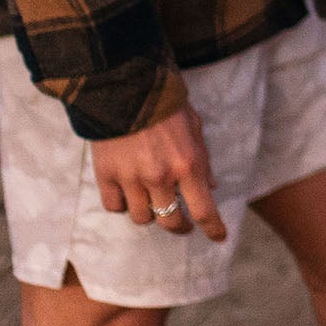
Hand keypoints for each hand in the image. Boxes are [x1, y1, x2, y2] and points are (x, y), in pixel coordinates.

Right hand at [91, 104, 225, 240]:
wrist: (127, 88)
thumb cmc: (167, 106)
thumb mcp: (195, 127)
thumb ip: (203, 160)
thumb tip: (211, 187)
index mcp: (188, 164)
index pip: (204, 209)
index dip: (213, 228)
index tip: (219, 238)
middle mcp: (160, 177)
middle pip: (170, 222)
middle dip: (180, 227)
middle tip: (182, 224)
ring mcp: (131, 178)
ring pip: (141, 219)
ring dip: (150, 215)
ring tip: (153, 202)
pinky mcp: (106, 175)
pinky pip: (115, 207)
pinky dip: (123, 205)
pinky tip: (129, 194)